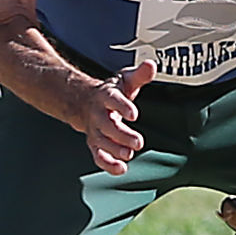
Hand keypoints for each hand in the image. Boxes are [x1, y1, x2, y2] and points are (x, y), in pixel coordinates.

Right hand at [83, 60, 156, 174]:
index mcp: (106, 96)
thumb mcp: (125, 81)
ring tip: (129, 154)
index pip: (113, 100)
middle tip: (138, 142)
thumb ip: (139, 75)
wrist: (84, 102)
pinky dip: (107, 164)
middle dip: (121, 135)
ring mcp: (94, 130)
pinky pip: (98, 155)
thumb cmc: (112, 93)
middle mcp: (98, 114)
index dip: (122, 107)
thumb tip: (151, 65)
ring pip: (101, 142)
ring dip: (114, 150)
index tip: (134, 114)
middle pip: (107, 125)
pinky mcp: (95, 143)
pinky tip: (121, 169)